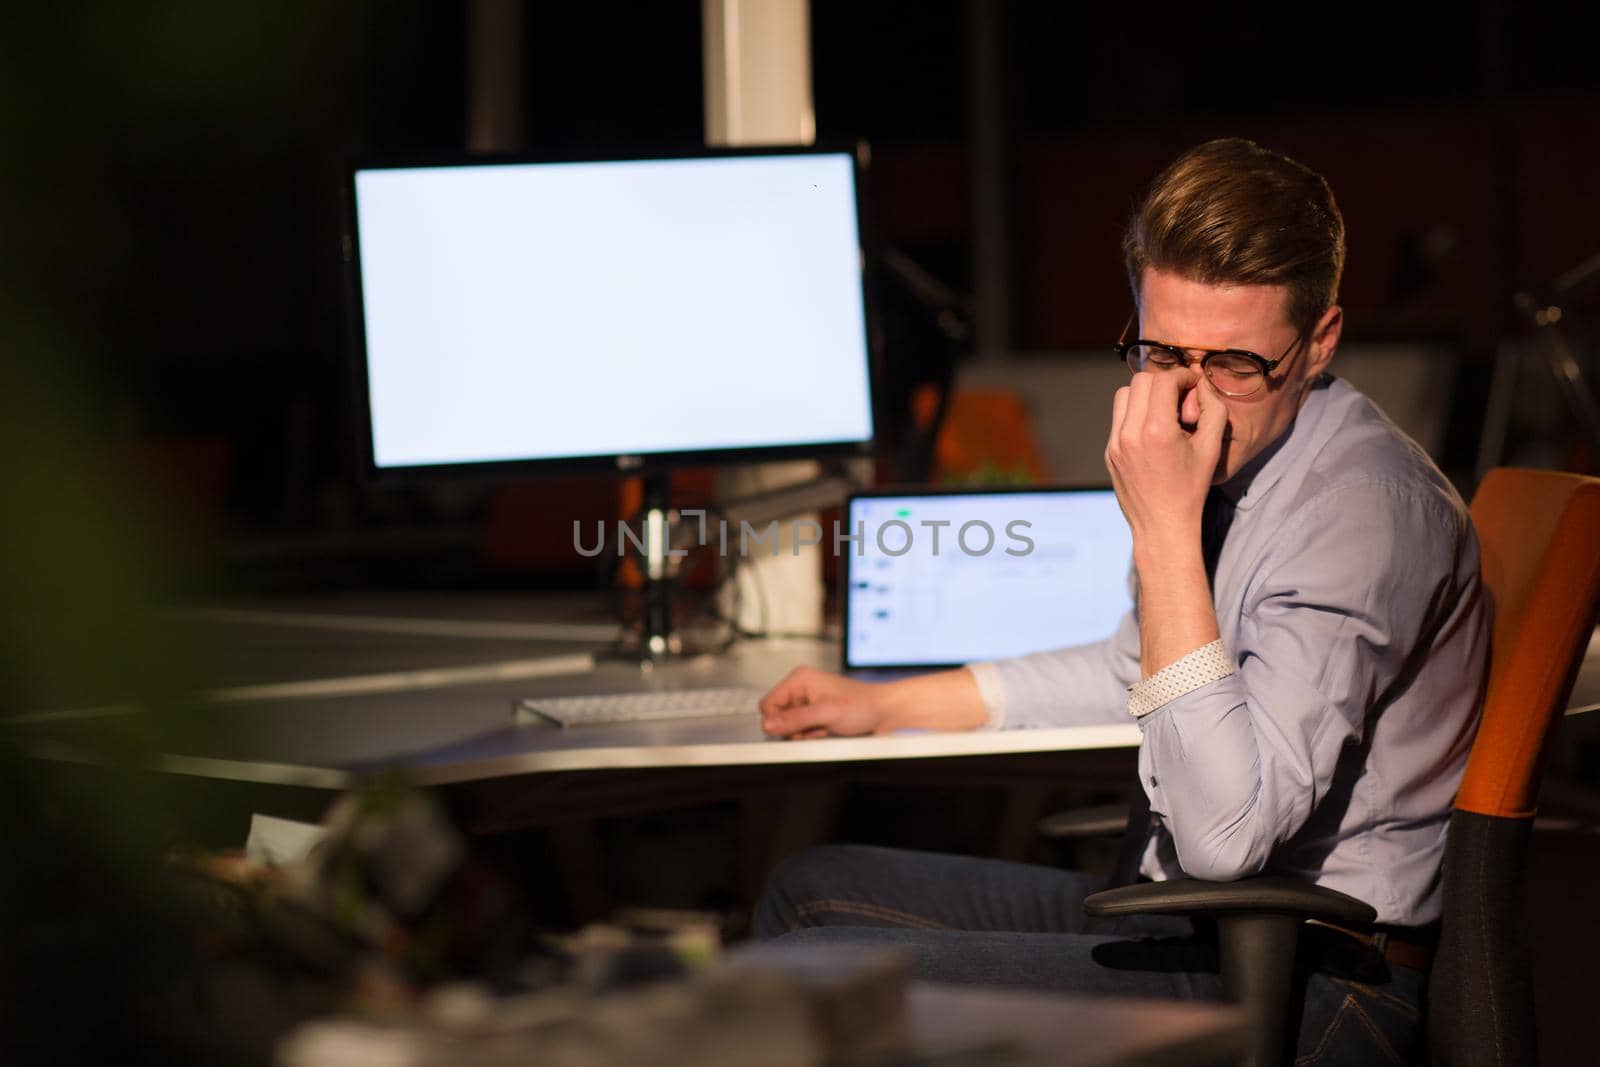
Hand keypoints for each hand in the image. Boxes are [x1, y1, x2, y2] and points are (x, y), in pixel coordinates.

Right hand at [759, 666, 888, 738]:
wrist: (883, 712)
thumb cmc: (862, 705)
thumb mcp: (826, 713)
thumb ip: (795, 719)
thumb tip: (768, 725)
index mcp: (799, 679)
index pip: (768, 704)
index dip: (778, 721)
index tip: (796, 728)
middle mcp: (801, 688)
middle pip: (777, 716)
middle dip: (794, 728)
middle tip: (815, 728)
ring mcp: (808, 700)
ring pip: (788, 725)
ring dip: (804, 732)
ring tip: (823, 727)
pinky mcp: (815, 712)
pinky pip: (801, 729)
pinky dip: (811, 734)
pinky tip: (826, 729)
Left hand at [1105, 368, 1228, 546]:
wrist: (1162, 526)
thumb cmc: (1191, 489)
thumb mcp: (1212, 448)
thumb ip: (1213, 410)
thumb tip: (1202, 385)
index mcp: (1156, 431)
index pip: (1162, 380)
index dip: (1182, 376)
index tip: (1192, 385)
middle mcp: (1130, 434)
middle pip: (1140, 381)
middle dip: (1163, 382)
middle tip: (1179, 398)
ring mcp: (1114, 443)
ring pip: (1123, 395)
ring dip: (1145, 395)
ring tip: (1164, 411)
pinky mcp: (1109, 452)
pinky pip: (1119, 418)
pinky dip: (1135, 414)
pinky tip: (1152, 430)